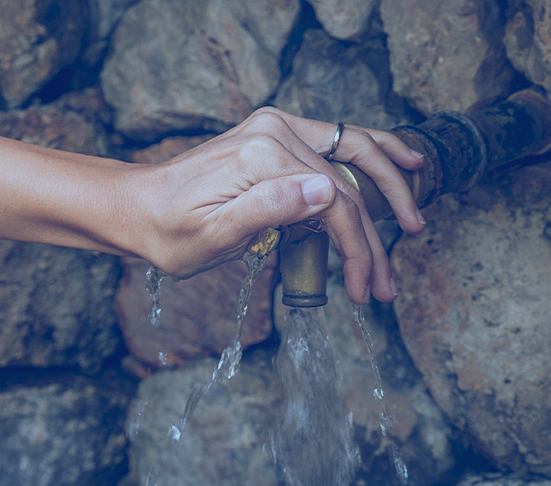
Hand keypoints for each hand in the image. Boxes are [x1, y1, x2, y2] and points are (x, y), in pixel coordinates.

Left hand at [0, 109, 424, 304]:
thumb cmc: (169, 233)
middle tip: (391, 278)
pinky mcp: (276, 136)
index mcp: (264, 155)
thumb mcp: (213, 234)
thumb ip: (271, 209)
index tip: (366, 291)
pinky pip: (338, 140)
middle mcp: (276, 131)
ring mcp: (278, 128)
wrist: (137, 209)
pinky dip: (372, 152)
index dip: (357, 250)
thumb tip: (327, 193)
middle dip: (377, 233)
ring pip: (353, 154)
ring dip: (386, 191)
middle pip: (349, 182)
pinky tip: (403, 159)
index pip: (333, 204)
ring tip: (413, 224)